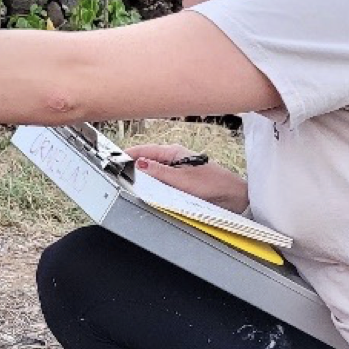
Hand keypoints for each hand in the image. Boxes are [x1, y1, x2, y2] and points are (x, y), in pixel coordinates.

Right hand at [126, 144, 249, 213]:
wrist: (234, 198)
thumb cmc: (214, 184)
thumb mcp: (183, 180)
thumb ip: (160, 172)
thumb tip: (140, 164)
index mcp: (173, 153)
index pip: (144, 150)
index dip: (128, 154)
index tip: (114, 159)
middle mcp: (173, 160)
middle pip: (146, 161)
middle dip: (132, 167)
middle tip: (117, 173)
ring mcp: (176, 171)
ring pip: (152, 173)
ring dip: (143, 178)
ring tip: (129, 183)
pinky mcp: (179, 183)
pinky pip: (160, 183)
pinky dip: (152, 186)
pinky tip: (147, 192)